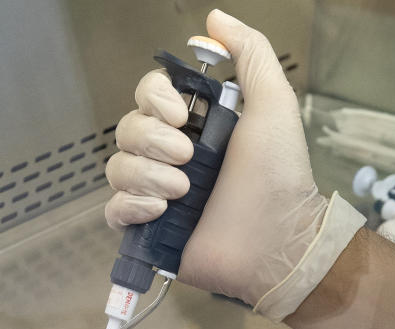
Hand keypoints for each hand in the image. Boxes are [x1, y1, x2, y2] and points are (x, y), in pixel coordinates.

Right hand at [104, 10, 363, 320]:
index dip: (156, 99)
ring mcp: (159, 193)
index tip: (182, 115)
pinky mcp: (151, 229)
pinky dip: (130, 206)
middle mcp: (173, 157)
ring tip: (184, 191)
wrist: (278, 241)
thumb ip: (251, 54)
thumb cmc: (280, 177)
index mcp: (196, 126)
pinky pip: (114, 209)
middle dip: (153, 139)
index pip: (149, 95)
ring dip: (146, 175)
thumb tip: (216, 20)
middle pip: (128, 129)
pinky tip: (160, 210)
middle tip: (190, 158)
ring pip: (117, 167)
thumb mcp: (274, 104)